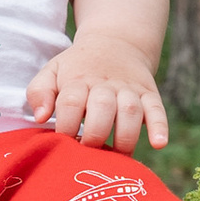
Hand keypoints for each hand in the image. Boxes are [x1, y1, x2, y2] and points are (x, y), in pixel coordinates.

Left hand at [23, 40, 167, 152]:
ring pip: (130, 111)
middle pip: (102, 108)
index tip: (63, 144)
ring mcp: (129, 89)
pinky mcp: (149, 94)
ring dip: (124, 137)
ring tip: (118, 158)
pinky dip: (159, 126)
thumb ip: (39, 92)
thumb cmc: (77, 68)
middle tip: (90, 154)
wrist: (116, 43)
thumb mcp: (52, 71)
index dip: (67, 126)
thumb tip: (40, 118)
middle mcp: (105, 84)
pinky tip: (158, 143)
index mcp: (78, 80)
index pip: (71, 103)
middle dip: (95, 135)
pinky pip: (157, 109)